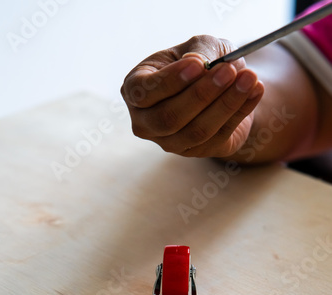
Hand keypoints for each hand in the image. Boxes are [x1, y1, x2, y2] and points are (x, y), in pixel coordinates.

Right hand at [121, 35, 263, 157]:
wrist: (221, 86)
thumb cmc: (201, 62)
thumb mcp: (200, 46)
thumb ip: (199, 52)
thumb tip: (198, 65)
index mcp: (136, 90)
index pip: (144, 92)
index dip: (170, 81)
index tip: (198, 65)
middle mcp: (146, 122)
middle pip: (169, 118)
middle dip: (201, 95)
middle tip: (229, 71)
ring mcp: (169, 142)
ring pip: (196, 131)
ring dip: (226, 105)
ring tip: (249, 78)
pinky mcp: (195, 152)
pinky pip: (218, 136)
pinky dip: (240, 112)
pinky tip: (255, 90)